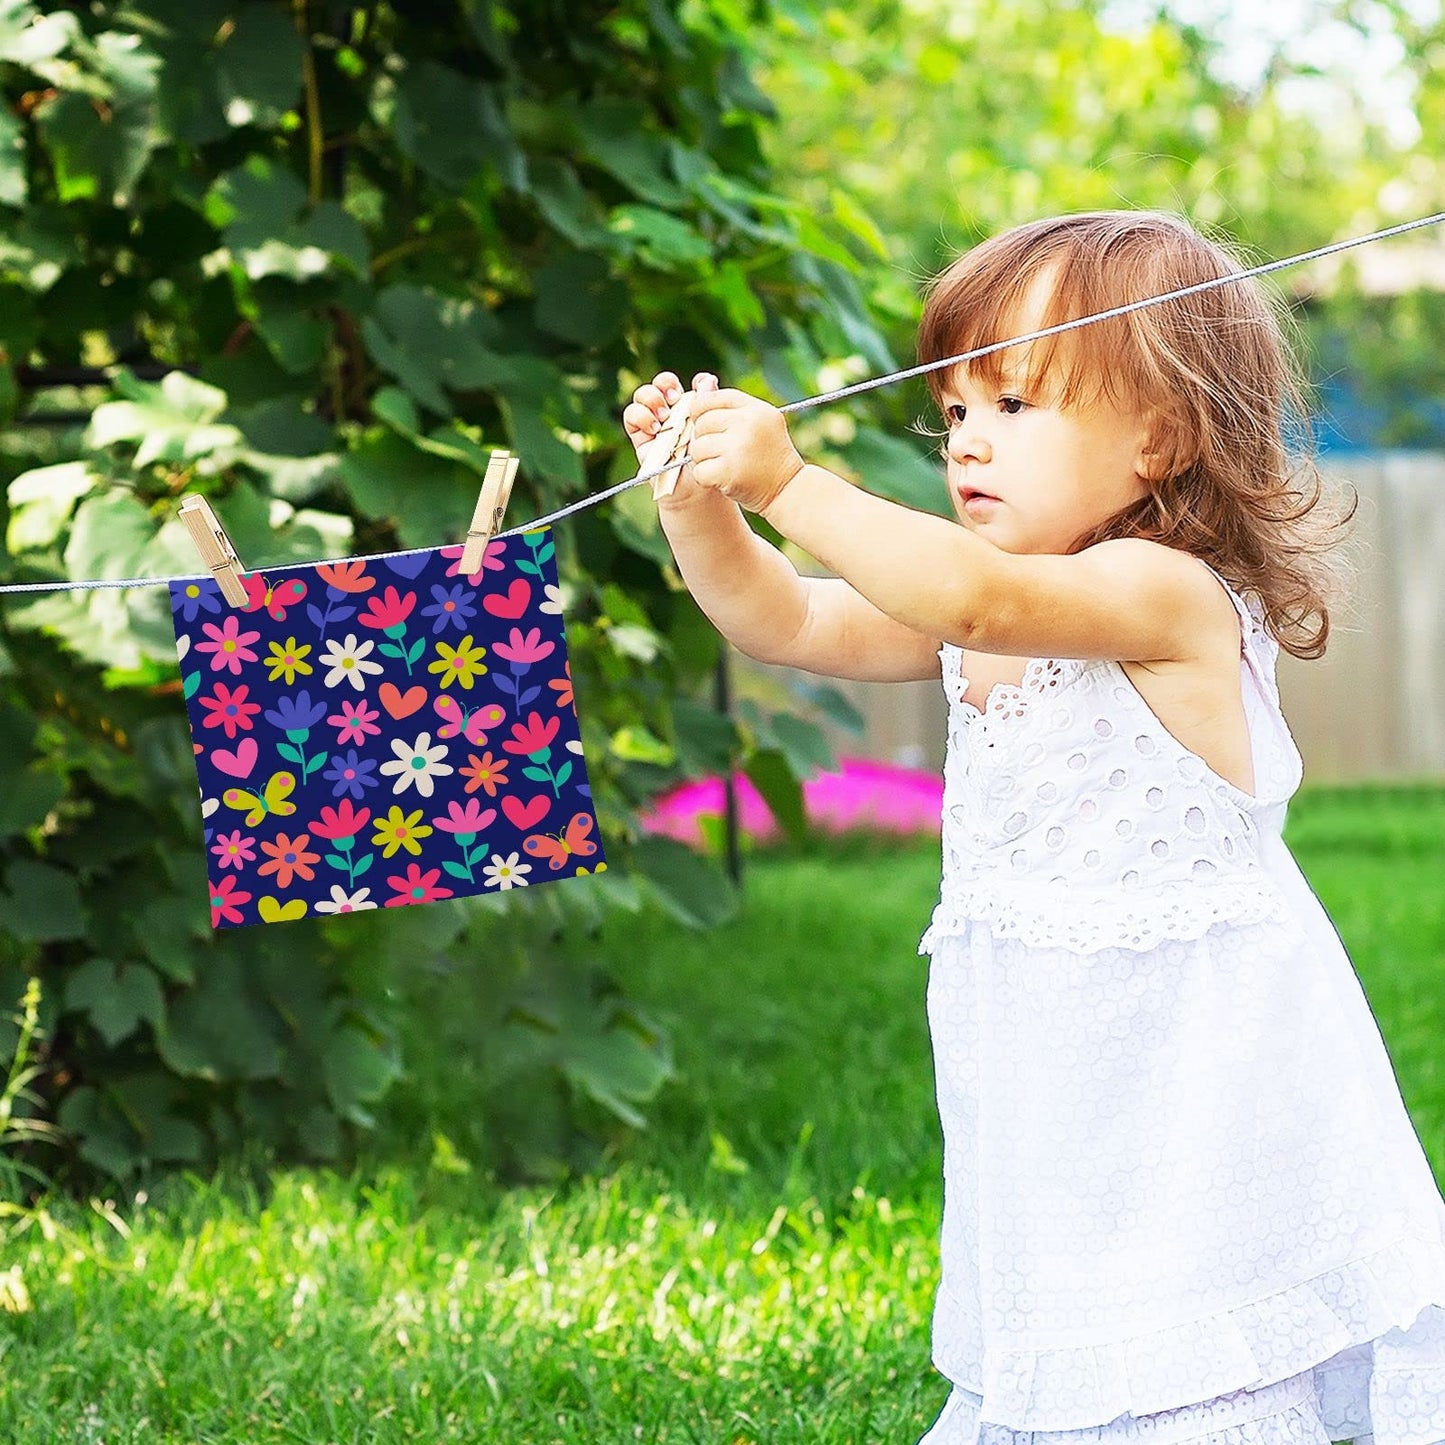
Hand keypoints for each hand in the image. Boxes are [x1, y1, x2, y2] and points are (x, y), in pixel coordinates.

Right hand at [622, 369, 718, 505]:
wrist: (697, 490)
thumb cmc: (708, 462)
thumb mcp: (712, 431)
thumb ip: (709, 405)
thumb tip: (707, 379)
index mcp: (690, 407)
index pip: (683, 383)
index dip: (690, 380)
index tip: (698, 387)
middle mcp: (670, 412)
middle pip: (661, 384)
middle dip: (665, 383)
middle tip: (675, 397)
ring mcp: (654, 423)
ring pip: (643, 395)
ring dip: (652, 398)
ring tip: (665, 415)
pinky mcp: (640, 437)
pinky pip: (631, 416)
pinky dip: (640, 415)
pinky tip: (654, 427)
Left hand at [688, 385, 806, 513]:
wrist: (788, 491)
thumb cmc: (769, 456)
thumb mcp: (758, 423)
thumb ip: (729, 405)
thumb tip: (701, 381)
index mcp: (755, 409)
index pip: (712, 399)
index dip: (701, 411)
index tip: (705, 424)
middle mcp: (747, 424)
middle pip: (701, 423)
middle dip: (703, 439)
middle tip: (720, 452)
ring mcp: (738, 447)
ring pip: (697, 448)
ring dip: (704, 461)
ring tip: (724, 466)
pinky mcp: (729, 471)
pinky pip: (699, 471)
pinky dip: (706, 479)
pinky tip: (722, 479)